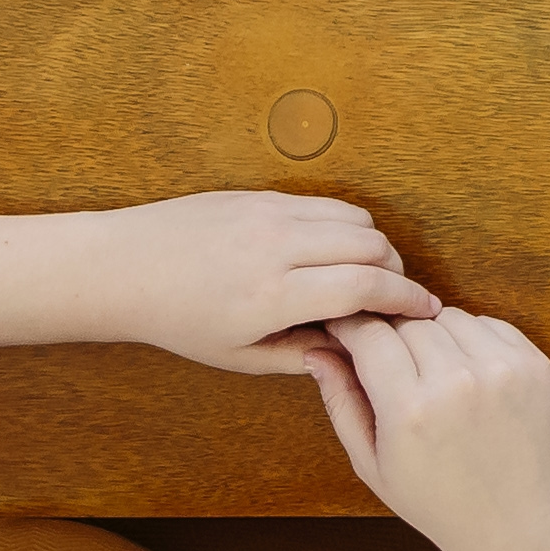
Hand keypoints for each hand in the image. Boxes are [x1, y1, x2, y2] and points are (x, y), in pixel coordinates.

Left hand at [85, 191, 438, 376]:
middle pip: (373, 247)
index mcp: (271, 296)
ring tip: (367, 274)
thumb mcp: (236, 356)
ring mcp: (271, 213)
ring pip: (357, 220)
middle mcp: (277, 248)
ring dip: (375, 247)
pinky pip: (328, 204)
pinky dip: (347, 226)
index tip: (425, 312)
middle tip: (394, 297)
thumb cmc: (176, 320)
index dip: (405, 300)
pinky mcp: (263, 194)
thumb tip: (351, 353)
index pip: (364, 288)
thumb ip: (300, 356)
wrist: (124, 268)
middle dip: (396, 273)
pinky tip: (336, 251)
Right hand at [300, 307, 549, 550]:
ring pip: (449, 317)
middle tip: (391, 365)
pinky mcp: (534, 364)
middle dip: (392, 336)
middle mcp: (458, 383)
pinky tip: (467, 376)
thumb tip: (318, 350)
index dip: (351, 327)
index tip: (344, 328)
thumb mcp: (372, 464)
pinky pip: (490, 324)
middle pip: (409, 322)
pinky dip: (472, 339)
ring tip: (431, 375)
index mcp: (410, 411)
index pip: (370, 335)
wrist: (516, 520)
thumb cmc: (437, 501)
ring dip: (433, 334)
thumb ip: (342, 402)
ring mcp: (502, 370)